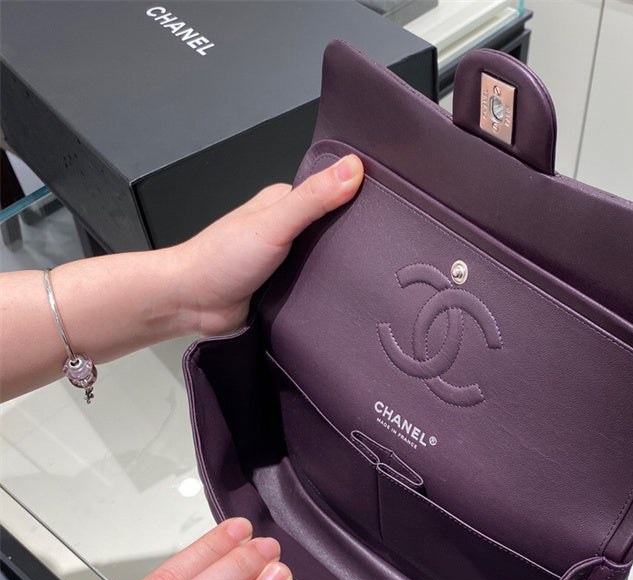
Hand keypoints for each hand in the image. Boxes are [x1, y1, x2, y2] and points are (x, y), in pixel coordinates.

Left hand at [175, 153, 363, 336]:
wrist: (191, 305)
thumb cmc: (220, 259)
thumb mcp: (274, 222)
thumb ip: (313, 198)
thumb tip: (353, 167)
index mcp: (284, 203)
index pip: (333, 193)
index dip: (358, 197)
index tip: (386, 204)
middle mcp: (286, 229)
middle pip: (333, 230)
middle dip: (352, 240)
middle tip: (380, 249)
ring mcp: (287, 261)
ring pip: (327, 262)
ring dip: (338, 271)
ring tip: (364, 275)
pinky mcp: (286, 290)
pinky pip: (316, 289)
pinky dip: (326, 293)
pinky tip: (338, 296)